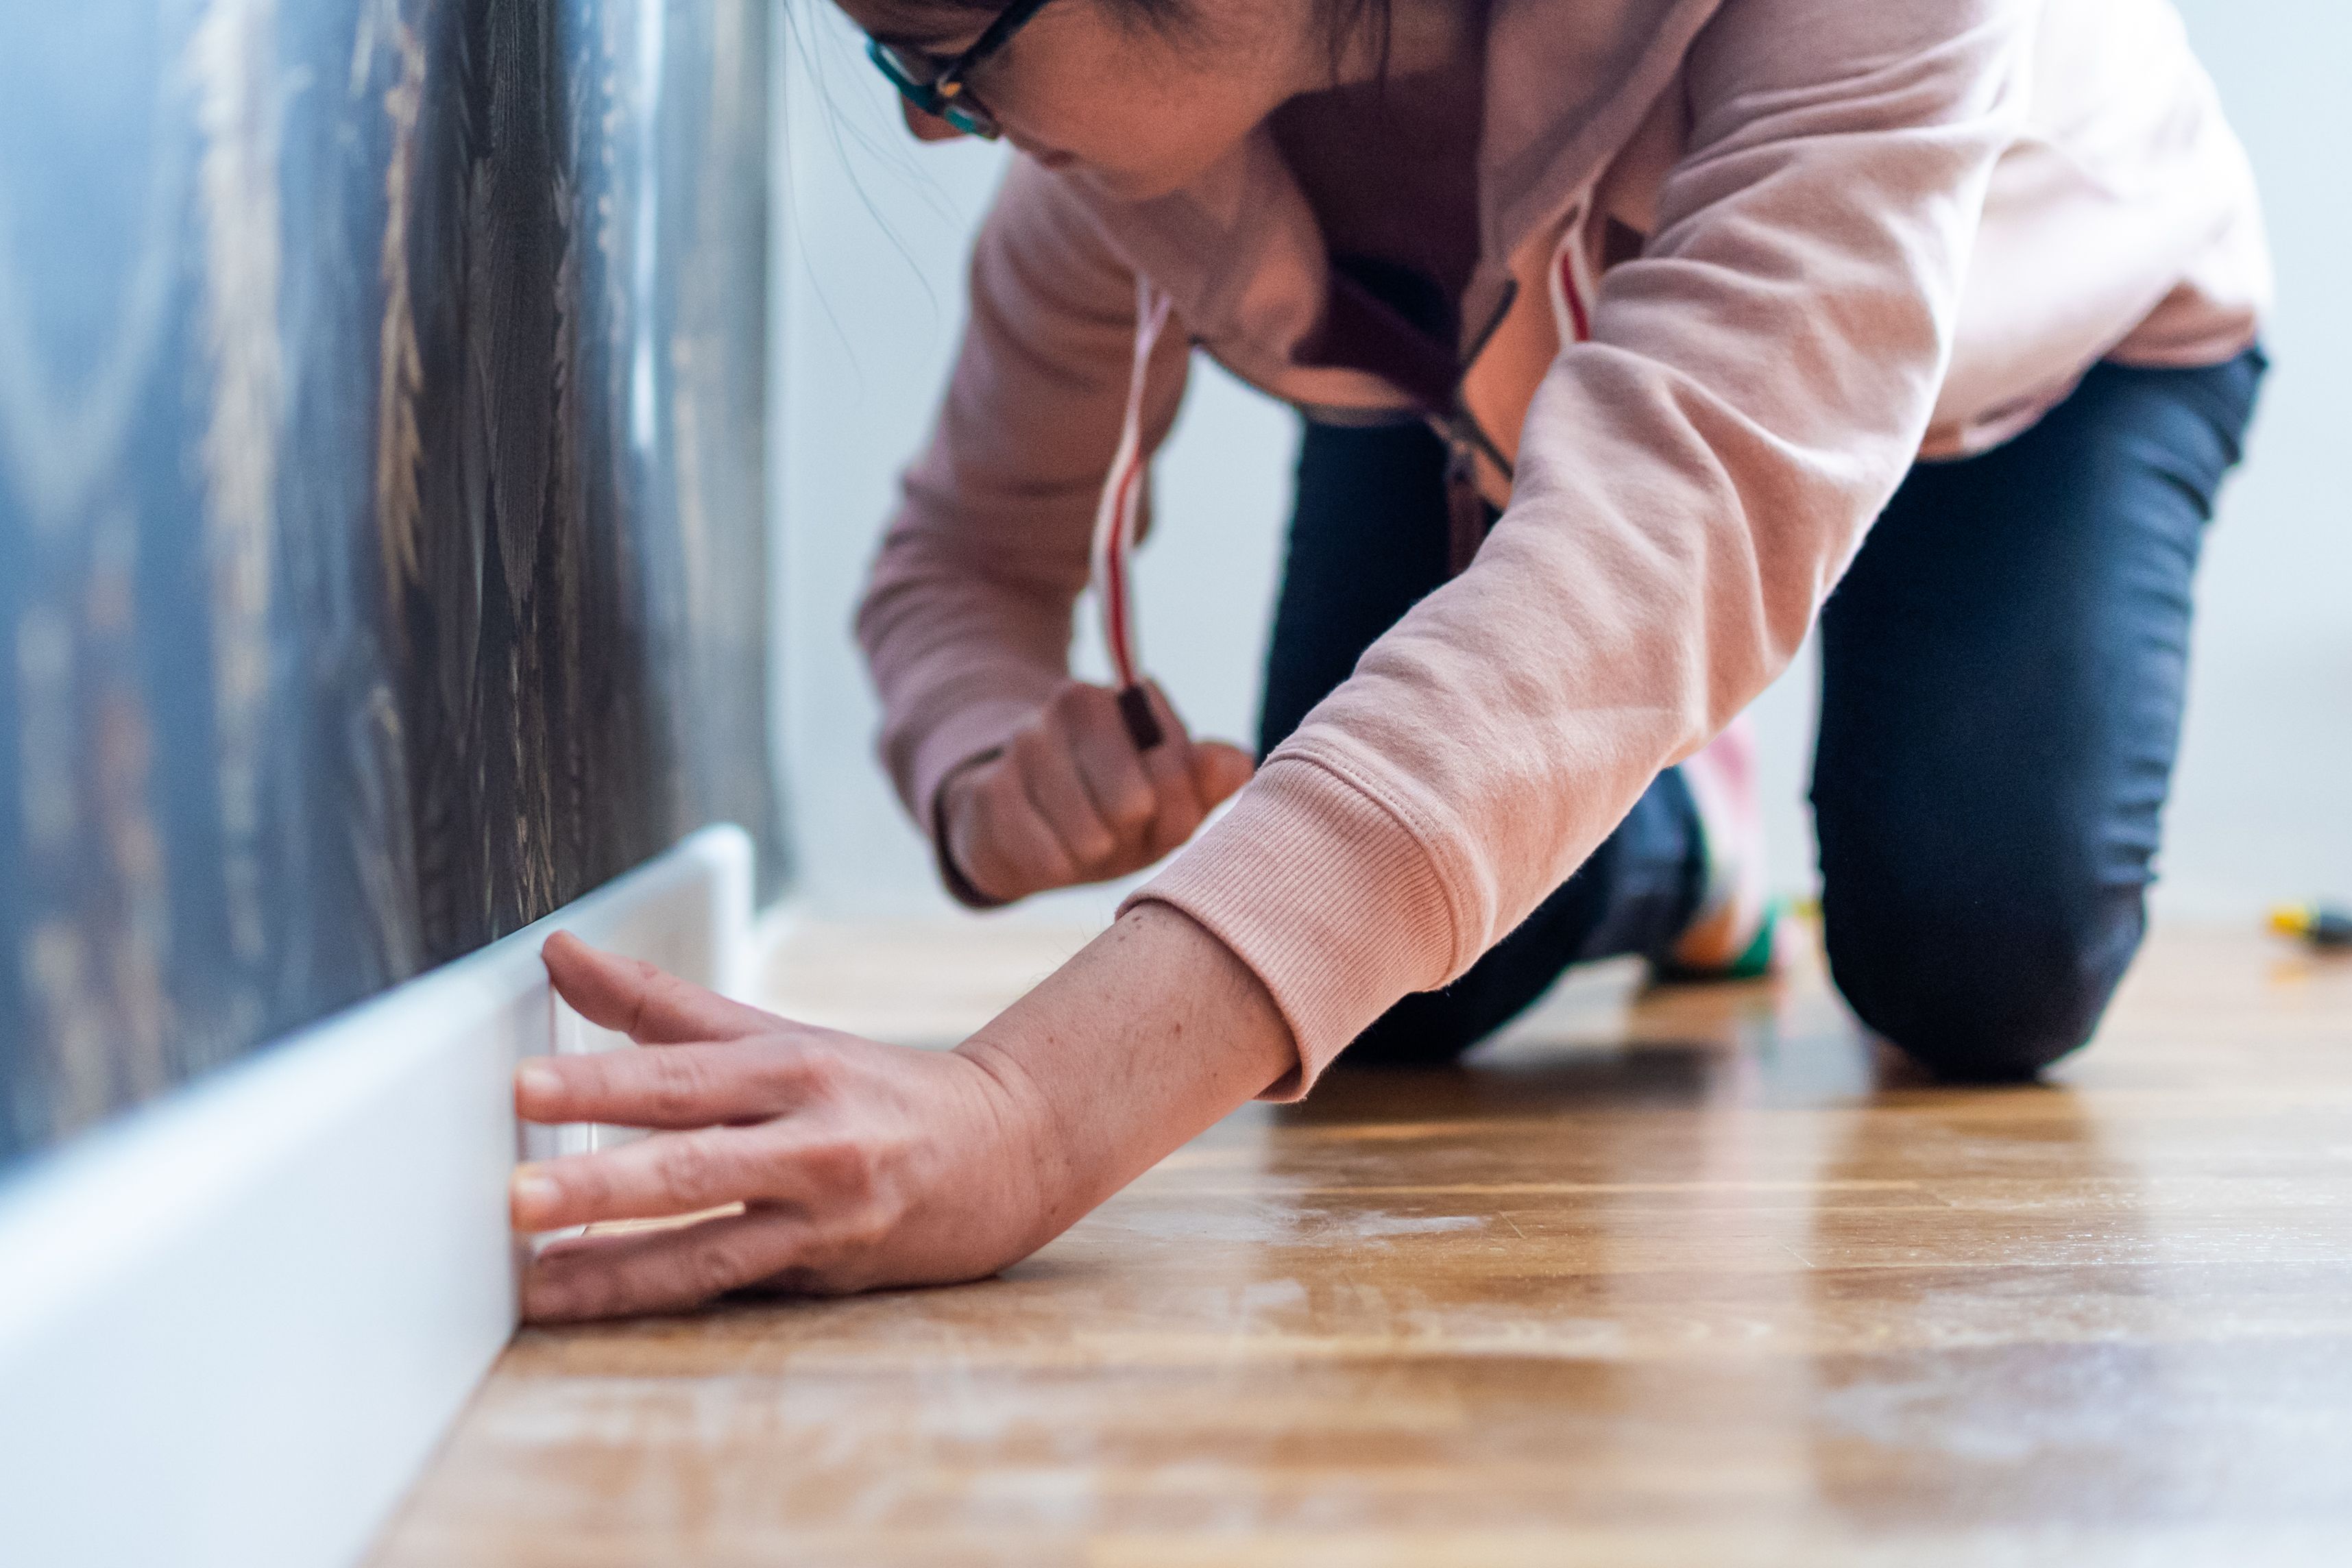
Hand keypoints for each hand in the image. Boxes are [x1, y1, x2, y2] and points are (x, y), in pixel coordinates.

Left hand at [511, 932, 1057, 1320]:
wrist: (1008, 1151)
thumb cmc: (871, 1090)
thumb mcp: (779, 1035)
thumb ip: (661, 1003)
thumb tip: (557, 951)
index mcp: (791, 1068)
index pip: (682, 1074)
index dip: (602, 1082)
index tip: (523, 1090)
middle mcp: (810, 1143)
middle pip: (694, 1165)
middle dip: (601, 1187)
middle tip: (515, 1199)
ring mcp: (822, 1218)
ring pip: (710, 1249)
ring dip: (616, 1271)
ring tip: (535, 1283)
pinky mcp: (827, 1278)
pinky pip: (733, 1292)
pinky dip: (661, 1299)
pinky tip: (593, 1305)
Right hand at [942, 680, 1253, 903]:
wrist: (1019, 824)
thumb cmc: (1112, 811)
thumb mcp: (1168, 798)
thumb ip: (1209, 779)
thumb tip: (1236, 764)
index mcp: (1127, 699)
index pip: (1180, 769)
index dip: (1178, 815)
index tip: (1155, 816)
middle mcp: (1073, 702)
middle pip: (1134, 804)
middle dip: (1133, 835)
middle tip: (1116, 832)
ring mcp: (1025, 742)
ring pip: (1090, 834)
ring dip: (1093, 855)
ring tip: (1082, 841)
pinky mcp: (989, 791)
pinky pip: (1046, 858)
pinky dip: (1056, 868)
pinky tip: (1047, 849)